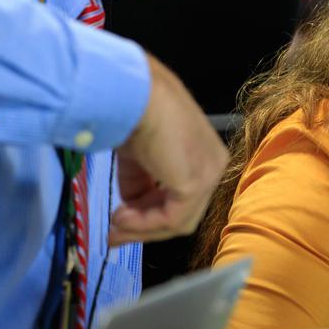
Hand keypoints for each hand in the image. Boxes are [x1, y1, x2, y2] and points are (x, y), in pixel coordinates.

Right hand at [109, 54, 227, 245]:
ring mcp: (209, 174)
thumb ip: (139, 181)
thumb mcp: (138, 154)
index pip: (182, 194)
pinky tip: (121, 217)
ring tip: (114, 224)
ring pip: (178, 220)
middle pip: (182, 210)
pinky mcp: (195, 183)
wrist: (134, 94)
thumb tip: (128, 206)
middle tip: (114, 233)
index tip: (120, 220)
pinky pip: (171, 218)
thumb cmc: (135, 110)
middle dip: (144, 225)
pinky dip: (144, 224)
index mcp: (205, 152)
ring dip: (141, 227)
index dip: (149, 212)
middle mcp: (214, 164)